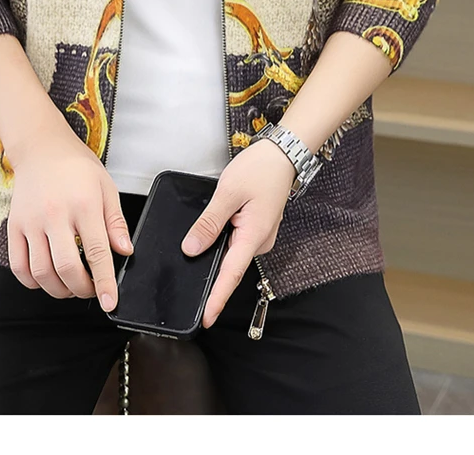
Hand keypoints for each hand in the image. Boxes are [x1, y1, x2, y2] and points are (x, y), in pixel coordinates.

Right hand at [6, 124, 132, 309]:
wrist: (41, 147)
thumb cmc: (76, 166)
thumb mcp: (106, 187)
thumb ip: (116, 222)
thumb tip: (125, 251)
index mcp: (84, 204)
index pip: (97, 252)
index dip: (105, 282)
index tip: (111, 302)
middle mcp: (55, 214)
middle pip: (67, 269)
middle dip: (82, 289)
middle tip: (92, 289)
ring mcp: (31, 221)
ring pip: (42, 272)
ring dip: (59, 289)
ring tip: (71, 286)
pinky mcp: (14, 226)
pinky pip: (19, 266)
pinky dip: (33, 281)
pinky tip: (47, 278)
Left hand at [181, 138, 296, 327]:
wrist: (283, 153)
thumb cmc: (260, 168)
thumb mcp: (228, 192)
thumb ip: (209, 222)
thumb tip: (192, 248)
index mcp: (254, 235)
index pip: (231, 274)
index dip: (217, 299)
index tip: (205, 318)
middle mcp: (260, 240)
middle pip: (230, 267)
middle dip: (211, 279)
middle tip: (190, 292)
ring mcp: (259, 235)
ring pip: (232, 254)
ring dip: (215, 257)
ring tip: (197, 256)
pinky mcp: (256, 228)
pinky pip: (236, 242)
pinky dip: (222, 244)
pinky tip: (210, 239)